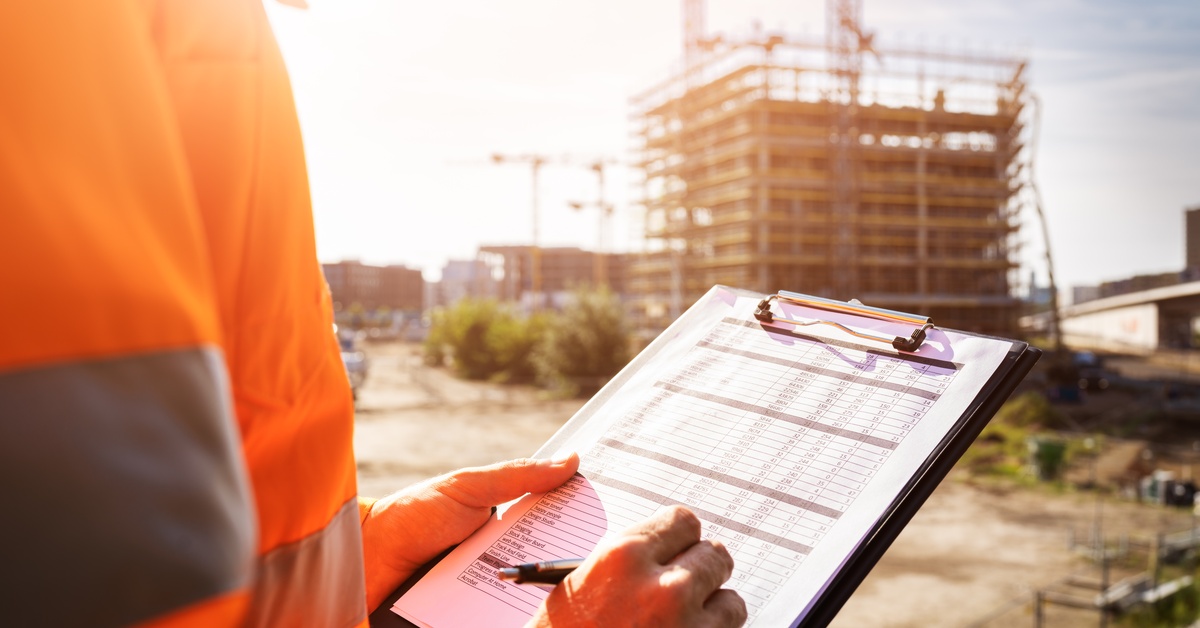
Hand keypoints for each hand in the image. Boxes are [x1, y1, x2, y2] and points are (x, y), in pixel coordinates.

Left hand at [361, 453, 579, 609]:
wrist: (361, 559)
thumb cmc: (412, 515)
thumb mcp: (468, 488)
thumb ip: (517, 476)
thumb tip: (571, 459)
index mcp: (506, 529)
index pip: (556, 535)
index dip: (585, 534)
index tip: (616, 531)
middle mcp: (502, 565)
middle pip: (549, 574)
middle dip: (571, 573)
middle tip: (598, 569)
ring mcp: (485, 596)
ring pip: (529, 605)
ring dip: (546, 603)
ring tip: (574, 599)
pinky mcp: (470, 619)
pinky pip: (500, 622)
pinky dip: (515, 619)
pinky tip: (534, 618)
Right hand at [528, 505, 746, 627]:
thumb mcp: (580, 586)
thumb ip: (627, 563)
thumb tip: (665, 552)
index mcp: (624, 556)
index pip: (683, 521)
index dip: (682, 538)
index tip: (681, 548)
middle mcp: (662, 587)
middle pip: (715, 555)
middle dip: (703, 570)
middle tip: (689, 584)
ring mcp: (686, 626)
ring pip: (731, 600)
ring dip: (714, 609)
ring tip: (688, 619)